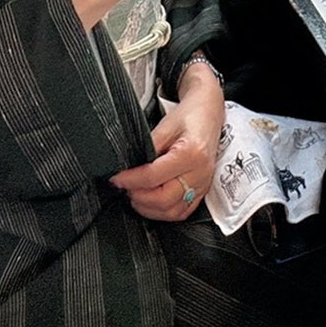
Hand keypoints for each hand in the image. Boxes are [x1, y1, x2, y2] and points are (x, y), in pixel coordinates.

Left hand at [110, 82, 224, 221]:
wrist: (209, 114)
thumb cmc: (189, 116)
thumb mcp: (165, 125)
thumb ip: (148, 146)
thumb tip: (128, 165)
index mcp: (191, 154)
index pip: (153, 177)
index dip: (130, 180)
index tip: (117, 178)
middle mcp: (200, 173)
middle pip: (163, 199)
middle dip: (138, 197)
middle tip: (124, 188)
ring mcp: (203, 184)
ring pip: (172, 211)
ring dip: (149, 208)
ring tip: (135, 195)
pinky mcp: (203, 191)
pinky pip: (182, 212)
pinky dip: (163, 212)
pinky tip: (151, 202)